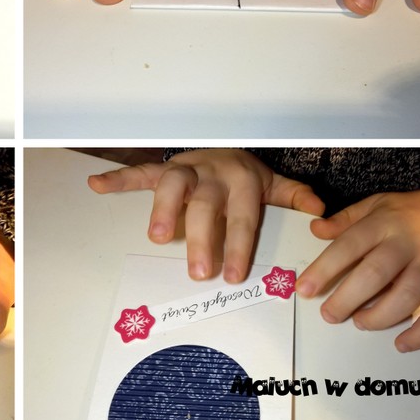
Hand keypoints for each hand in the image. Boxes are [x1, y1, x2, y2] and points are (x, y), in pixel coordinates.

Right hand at [88, 150, 324, 282]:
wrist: (224, 144)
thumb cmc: (246, 176)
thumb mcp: (274, 186)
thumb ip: (295, 198)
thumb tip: (321, 213)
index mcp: (242, 181)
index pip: (241, 217)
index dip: (238, 246)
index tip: (233, 275)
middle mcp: (213, 173)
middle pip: (205, 206)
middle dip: (201, 238)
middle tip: (199, 271)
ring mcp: (187, 169)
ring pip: (173, 184)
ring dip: (163, 208)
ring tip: (157, 237)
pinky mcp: (164, 169)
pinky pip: (141, 172)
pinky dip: (119, 178)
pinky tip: (98, 186)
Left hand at [296, 188, 419, 351]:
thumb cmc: (406, 213)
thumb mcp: (373, 205)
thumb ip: (343, 220)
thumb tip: (315, 230)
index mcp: (382, 224)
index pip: (348, 246)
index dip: (324, 269)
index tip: (304, 289)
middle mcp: (406, 245)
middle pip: (375, 274)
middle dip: (348, 299)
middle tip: (329, 315)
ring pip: (407, 296)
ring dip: (380, 316)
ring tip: (360, 323)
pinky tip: (401, 343)